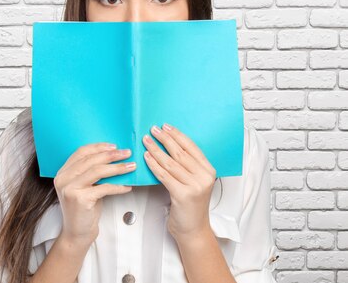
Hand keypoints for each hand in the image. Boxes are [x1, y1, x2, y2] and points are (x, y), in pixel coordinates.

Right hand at [54, 142, 135, 246]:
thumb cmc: (84, 209)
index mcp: (63, 172)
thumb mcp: (84, 187)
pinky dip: (118, 186)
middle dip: (111, 155)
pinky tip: (127, 187)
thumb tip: (113, 157)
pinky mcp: (80, 199)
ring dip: (117, 168)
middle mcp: (63, 179)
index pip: (80, 152)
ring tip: (130, 167)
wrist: (77, 233)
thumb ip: (91, 172)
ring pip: (97, 171)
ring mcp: (70, 189)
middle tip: (127, 153)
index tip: (114, 146)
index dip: (98, 147)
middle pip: (90, 160)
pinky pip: (104, 188)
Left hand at [142, 123, 215, 240]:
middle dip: (164, 139)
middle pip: (180, 153)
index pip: (192, 147)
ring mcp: (195, 186)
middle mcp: (204, 177)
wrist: (193, 229)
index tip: (165, 126)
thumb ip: (187, 166)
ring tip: (146, 141)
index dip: (177, 135)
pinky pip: (164, 175)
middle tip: (152, 130)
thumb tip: (168, 144)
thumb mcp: (194, 182)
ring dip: (156, 150)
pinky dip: (153, 165)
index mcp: (209, 171)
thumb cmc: (190, 205)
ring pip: (170, 163)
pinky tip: (146, 157)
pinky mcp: (183, 195)